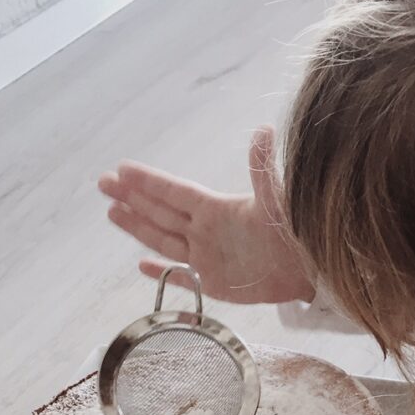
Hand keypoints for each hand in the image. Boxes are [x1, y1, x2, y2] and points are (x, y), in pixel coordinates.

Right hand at [99, 126, 315, 303]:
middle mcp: (206, 231)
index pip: (174, 192)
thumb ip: (263, 169)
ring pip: (163, 240)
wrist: (311, 270)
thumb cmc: (296, 233)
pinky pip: (180, 278)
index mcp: (217, 209)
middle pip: (160, 212)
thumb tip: (263, 130)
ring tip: (111, 212)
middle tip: (103, 183)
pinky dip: (162, 273)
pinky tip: (142, 265)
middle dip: (132, 198)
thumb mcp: (277, 201)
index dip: (149, 181)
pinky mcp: (213, 284)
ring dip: (137, 227)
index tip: (122, 169)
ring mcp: (207, 258)